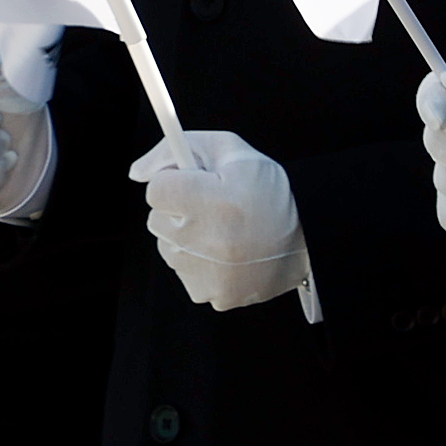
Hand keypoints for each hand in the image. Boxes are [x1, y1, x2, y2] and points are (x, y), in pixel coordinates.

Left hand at [131, 130, 309, 311]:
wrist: (309, 239)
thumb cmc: (269, 191)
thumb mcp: (231, 151)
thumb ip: (176, 150)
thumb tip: (136, 172)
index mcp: (214, 202)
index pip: (156, 190)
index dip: (174, 182)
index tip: (193, 183)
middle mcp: (208, 242)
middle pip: (157, 219)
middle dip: (178, 209)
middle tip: (212, 207)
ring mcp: (208, 274)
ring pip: (167, 246)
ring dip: (186, 236)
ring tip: (223, 231)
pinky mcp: (211, 295)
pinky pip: (183, 271)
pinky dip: (197, 262)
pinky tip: (225, 253)